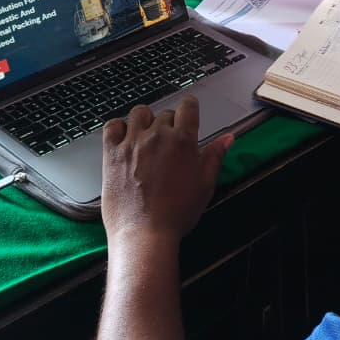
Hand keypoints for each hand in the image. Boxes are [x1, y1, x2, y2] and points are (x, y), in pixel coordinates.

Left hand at [100, 96, 232, 246]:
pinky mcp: (112, 153)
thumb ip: (215, 156)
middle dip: (169, 123)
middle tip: (169, 142)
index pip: (188, 106)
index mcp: (183, 140)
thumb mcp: (205, 185)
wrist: (144, 233)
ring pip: (139, 113)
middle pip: (164, 113)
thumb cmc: (177, 212)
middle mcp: (157, 135)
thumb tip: (228, 138)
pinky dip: (118, 128)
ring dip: (145, 120)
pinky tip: (123, 138)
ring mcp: (132, 142)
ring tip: (146, 136)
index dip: (190, 107)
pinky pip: (112, 126)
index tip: (189, 112)